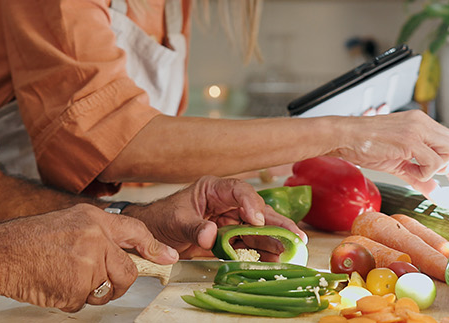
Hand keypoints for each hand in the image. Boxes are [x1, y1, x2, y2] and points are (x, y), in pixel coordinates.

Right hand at [0, 204, 176, 311]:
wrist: (2, 254)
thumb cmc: (28, 240)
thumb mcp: (68, 223)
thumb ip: (97, 235)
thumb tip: (121, 253)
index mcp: (93, 219)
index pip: (135, 231)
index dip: (153, 247)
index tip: (168, 257)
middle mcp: (95, 238)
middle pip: (126, 272)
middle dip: (117, 284)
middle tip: (98, 283)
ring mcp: (88, 263)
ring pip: (105, 290)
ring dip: (87, 293)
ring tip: (62, 276)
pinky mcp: (77, 287)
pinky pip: (83, 303)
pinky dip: (69, 300)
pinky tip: (53, 284)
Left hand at [125, 176, 305, 259]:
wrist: (153, 234)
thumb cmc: (161, 219)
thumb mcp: (176, 222)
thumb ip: (194, 228)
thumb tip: (210, 235)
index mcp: (213, 190)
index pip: (238, 190)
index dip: (250, 203)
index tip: (256, 219)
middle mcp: (226, 203)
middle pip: (256, 210)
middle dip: (276, 223)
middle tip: (295, 236)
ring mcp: (230, 220)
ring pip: (257, 228)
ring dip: (273, 240)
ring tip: (290, 251)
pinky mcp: (230, 237)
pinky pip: (249, 243)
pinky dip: (261, 252)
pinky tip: (273, 259)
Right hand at [329, 110, 448, 193]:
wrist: (344, 137)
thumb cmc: (366, 146)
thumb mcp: (398, 162)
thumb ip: (419, 176)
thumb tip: (436, 193)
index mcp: (420, 123)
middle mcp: (422, 123)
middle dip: (447, 165)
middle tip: (426, 173)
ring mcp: (417, 129)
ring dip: (434, 169)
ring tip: (412, 170)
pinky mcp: (409, 139)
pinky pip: (432, 162)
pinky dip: (423, 173)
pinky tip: (407, 169)